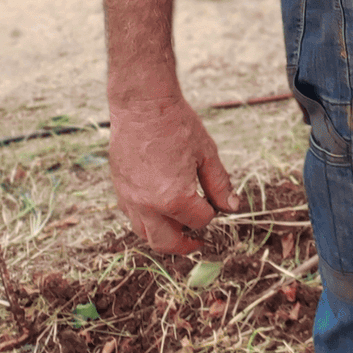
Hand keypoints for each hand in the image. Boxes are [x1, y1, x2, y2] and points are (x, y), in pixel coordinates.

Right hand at [108, 92, 240, 254]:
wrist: (142, 107)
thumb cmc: (178, 126)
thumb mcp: (207, 154)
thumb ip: (220, 184)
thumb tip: (232, 206)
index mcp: (174, 198)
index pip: (200, 221)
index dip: (213, 213)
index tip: (217, 202)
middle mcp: (148, 206)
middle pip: (167, 243)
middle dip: (186, 245)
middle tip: (199, 240)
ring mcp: (130, 201)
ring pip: (145, 235)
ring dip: (164, 237)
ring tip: (180, 228)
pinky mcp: (119, 192)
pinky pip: (133, 219)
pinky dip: (148, 222)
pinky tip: (161, 209)